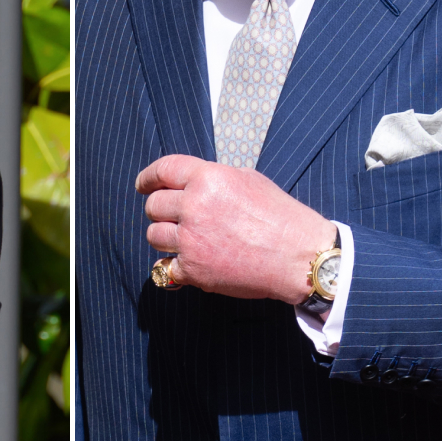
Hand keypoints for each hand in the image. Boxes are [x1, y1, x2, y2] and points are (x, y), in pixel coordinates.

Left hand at [137, 154, 336, 303]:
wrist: (298, 256)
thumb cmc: (279, 216)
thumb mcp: (247, 180)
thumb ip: (212, 179)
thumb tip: (187, 183)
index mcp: (207, 179)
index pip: (162, 170)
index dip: (148, 177)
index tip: (142, 185)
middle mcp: (194, 206)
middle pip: (153, 205)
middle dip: (160, 210)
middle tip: (174, 217)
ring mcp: (191, 240)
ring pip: (154, 235)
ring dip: (165, 237)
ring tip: (187, 239)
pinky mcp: (193, 270)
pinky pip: (165, 267)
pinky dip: (175, 267)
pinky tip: (191, 262)